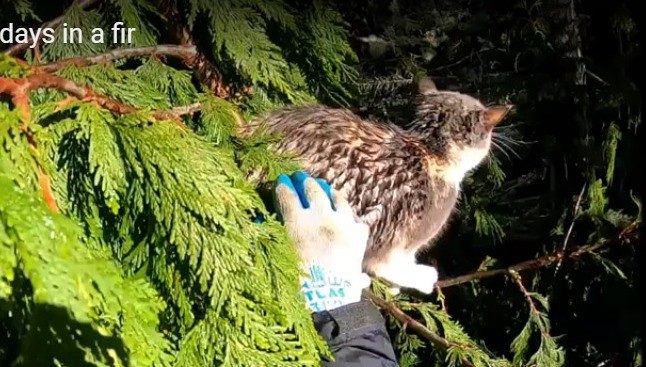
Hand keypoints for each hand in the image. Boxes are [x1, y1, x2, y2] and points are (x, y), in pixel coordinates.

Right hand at [273, 171, 369, 311]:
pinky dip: (348, 217)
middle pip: (313, 189)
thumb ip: (270, 235)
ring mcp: (344, 223)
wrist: (329, 302)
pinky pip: (355, 219)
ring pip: (338, 198)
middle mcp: (322, 217)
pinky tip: (345, 217)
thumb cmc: (296, 284)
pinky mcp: (359, 235)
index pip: (288, 194)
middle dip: (305, 182)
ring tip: (325, 189)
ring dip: (329, 192)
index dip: (283, 186)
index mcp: (297, 222)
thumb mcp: (277, 258)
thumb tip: (260, 220)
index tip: (281, 181)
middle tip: (301, 178)